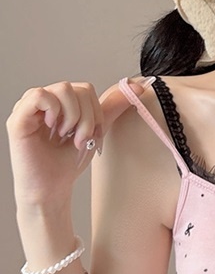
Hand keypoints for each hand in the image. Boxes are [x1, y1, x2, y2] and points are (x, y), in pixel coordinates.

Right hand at [7, 77, 150, 207]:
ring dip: (74, 117)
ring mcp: (29, 107)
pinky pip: (40, 95)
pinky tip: (53, 128)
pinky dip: (54, 112)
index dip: (95, 112)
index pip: (86, 89)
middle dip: (87, 117)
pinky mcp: (18, 117)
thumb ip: (113, 107)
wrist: (53, 187)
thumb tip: (138, 87)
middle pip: (77, 88)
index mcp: (60, 102)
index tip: (91, 134)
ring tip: (68, 136)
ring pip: (62, 89)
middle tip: (80, 139)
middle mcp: (44, 101)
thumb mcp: (97, 129)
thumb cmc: (69, 160)